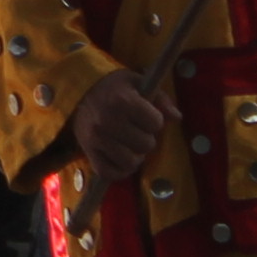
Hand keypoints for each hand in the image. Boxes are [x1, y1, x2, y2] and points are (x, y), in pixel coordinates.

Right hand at [71, 68, 166, 182]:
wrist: (80, 91)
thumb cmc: (114, 88)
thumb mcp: (138, 83)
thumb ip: (160, 99)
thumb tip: (176, 118)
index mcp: (122, 100)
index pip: (155, 122)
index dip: (155, 120)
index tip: (146, 115)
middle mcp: (107, 120)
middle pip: (146, 144)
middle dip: (146, 137)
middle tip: (137, 130)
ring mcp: (96, 138)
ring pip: (131, 162)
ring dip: (135, 155)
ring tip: (130, 144)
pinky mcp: (88, 152)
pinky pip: (109, 173)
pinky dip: (120, 170)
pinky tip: (121, 159)